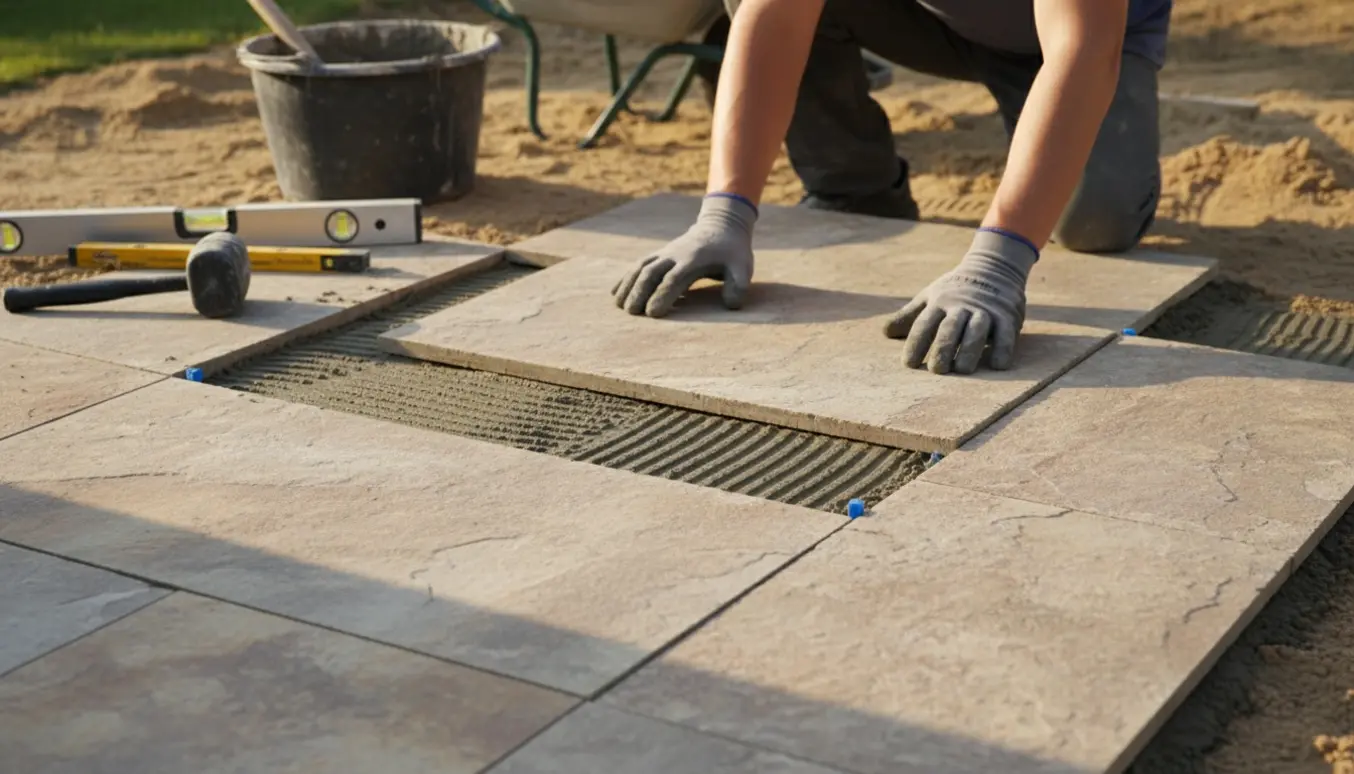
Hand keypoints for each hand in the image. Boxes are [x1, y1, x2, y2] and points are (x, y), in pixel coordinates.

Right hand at [612, 194, 756, 317]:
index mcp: (694, 260)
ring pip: (640, 267)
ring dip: (628, 285)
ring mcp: (664, 253)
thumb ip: (739, 285)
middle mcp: (675, 255)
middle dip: (639, 292)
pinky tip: (614, 292)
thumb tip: (731, 305)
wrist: (721, 225)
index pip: (674, 279)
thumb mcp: (743, 266)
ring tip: (619, 305)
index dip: (662, 295)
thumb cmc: (732, 251)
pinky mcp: (659, 254)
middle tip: (632, 313)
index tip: (653, 313)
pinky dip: (625, 278)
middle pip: (651, 272)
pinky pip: (638, 264)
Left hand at [884, 229, 1038, 374]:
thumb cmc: (955, 290)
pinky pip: (1007, 333)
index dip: (916, 343)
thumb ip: (909, 316)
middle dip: (943, 348)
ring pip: (977, 330)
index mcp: (939, 302)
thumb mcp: (930, 297)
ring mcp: (985, 310)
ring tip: (963, 370)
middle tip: (937, 371)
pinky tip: (998, 365)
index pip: (924, 324)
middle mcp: (961, 306)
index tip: (909, 364)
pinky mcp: (1007, 315)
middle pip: (950, 328)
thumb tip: (885, 332)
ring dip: (970, 350)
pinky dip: (1003, 348)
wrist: (995, 267)